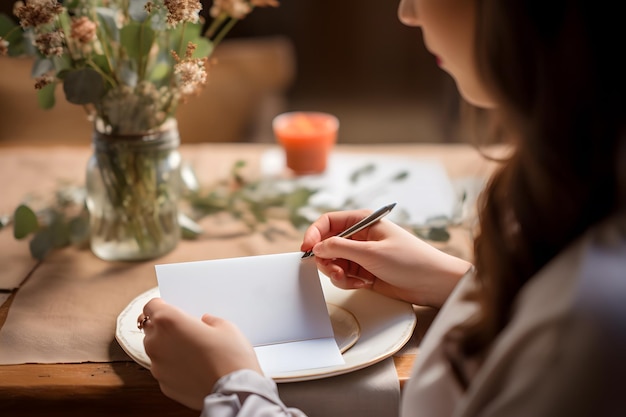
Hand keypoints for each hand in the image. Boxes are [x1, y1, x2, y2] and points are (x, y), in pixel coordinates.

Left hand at [140, 298, 261, 409]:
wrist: (235, 392)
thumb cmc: (231, 357)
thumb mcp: (226, 326)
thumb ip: (208, 320)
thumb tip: (204, 323)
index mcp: (169, 321)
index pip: (151, 306)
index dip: (162, 306)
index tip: (171, 308)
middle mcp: (157, 343)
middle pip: (151, 328)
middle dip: (164, 328)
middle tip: (186, 331)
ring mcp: (158, 366)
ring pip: (157, 350)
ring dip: (168, 348)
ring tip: (192, 352)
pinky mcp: (164, 385)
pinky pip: (165, 370)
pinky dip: (174, 367)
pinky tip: (194, 369)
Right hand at [301, 209, 471, 307]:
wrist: (433, 283)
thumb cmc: (411, 261)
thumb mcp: (372, 252)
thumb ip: (341, 248)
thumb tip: (316, 247)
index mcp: (363, 221)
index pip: (328, 221)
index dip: (314, 233)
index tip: (306, 249)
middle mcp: (360, 235)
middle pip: (327, 244)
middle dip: (326, 260)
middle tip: (335, 271)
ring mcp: (361, 254)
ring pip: (333, 262)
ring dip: (337, 273)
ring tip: (352, 280)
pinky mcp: (364, 271)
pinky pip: (343, 275)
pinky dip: (347, 281)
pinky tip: (362, 284)